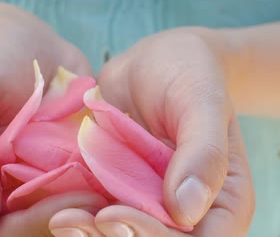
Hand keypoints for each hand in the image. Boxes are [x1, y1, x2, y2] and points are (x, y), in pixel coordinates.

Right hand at [0, 2, 101, 235]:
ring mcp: (18, 197)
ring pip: (52, 227)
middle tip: (107, 196)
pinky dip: (98, 201)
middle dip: (64, 220)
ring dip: (86, 217)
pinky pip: (73, 207)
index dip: (30, 227)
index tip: (79, 199)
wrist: (19, 42)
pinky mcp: (51, 185)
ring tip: (118, 191)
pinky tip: (120, 183)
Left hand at [51, 28, 254, 235]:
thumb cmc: (189, 73)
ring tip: (59, 217)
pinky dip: (79, 215)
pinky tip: (54, 205)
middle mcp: (191, 214)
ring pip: (124, 236)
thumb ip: (203, 152)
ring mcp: (152, 205)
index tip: (112, 213)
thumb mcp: (202, 102)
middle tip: (69, 220)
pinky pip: (101, 216)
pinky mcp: (122, 193)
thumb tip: (186, 210)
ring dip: (90, 234)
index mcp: (225, 203)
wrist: (157, 60)